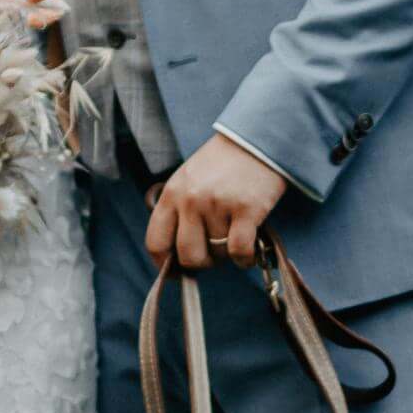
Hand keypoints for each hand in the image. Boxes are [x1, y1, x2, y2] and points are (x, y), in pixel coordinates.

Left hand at [145, 134, 286, 270]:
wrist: (257, 139)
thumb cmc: (223, 164)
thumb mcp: (189, 180)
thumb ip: (179, 211)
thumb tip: (177, 255)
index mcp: (172, 193)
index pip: (156, 241)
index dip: (164, 265)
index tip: (177, 273)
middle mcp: (191, 199)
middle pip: (188, 256)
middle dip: (202, 263)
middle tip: (214, 253)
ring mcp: (218, 204)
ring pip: (218, 253)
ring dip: (228, 254)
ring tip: (235, 235)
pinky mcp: (246, 209)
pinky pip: (240, 251)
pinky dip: (245, 259)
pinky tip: (249, 251)